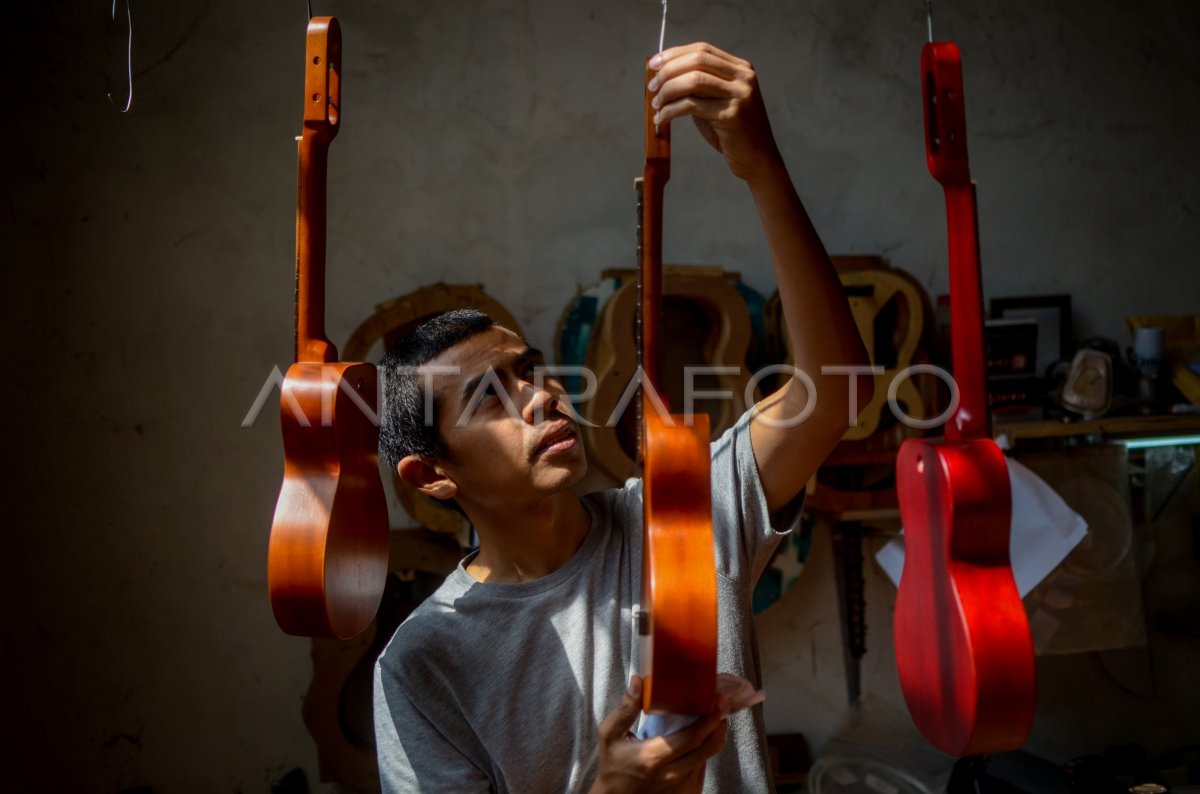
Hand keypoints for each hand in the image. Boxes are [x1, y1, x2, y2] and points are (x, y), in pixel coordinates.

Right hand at [589, 676, 725, 793]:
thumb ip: (625, 709)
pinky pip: (702, 767)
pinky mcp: (685, 791)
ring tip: (713, 716)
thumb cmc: (613, 765)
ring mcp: (680, 785)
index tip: (716, 701)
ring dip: (714, 736)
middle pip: (707, 748)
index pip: (691, 738)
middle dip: (718, 724)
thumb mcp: (610, 735)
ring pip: (707, 757)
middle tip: (721, 704)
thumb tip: (638, 682)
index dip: (708, 720)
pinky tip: (702, 736)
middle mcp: (671, 774)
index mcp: (653, 757)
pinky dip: (705, 750)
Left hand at [648, 42, 783, 182]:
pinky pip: (691, 105)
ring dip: (667, 91)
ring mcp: (739, 94)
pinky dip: (671, 111)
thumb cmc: (734, 133)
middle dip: (668, 71)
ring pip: (693, 81)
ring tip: (656, 104)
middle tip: (652, 86)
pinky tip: (663, 119)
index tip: (654, 64)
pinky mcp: (731, 114)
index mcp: (741, 68)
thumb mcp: (718, 102)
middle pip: (697, 61)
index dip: (675, 54)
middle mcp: (743, 77)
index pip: (702, 49)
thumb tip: (664, 77)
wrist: (758, 159)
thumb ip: (699, 87)